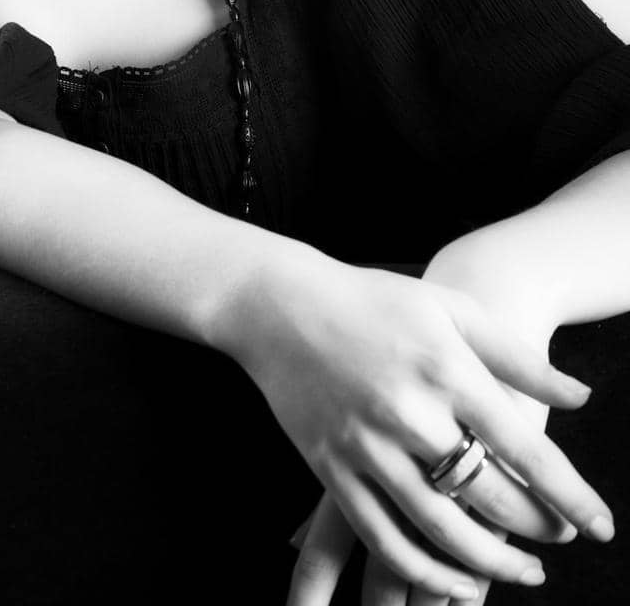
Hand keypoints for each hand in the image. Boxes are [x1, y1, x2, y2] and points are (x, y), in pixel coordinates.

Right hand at [220, 256, 604, 599]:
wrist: (280, 305)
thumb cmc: (375, 300)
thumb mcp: (451, 309)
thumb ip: (517, 357)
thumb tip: (580, 397)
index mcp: (445, 369)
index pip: (524, 448)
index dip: (570, 494)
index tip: (602, 525)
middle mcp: (408, 413)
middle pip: (489, 494)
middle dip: (538, 528)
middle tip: (564, 539)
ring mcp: (366, 446)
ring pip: (440, 529)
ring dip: (491, 563)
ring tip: (526, 574)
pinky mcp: (332, 470)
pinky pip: (383, 538)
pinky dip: (425, 571)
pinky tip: (457, 583)